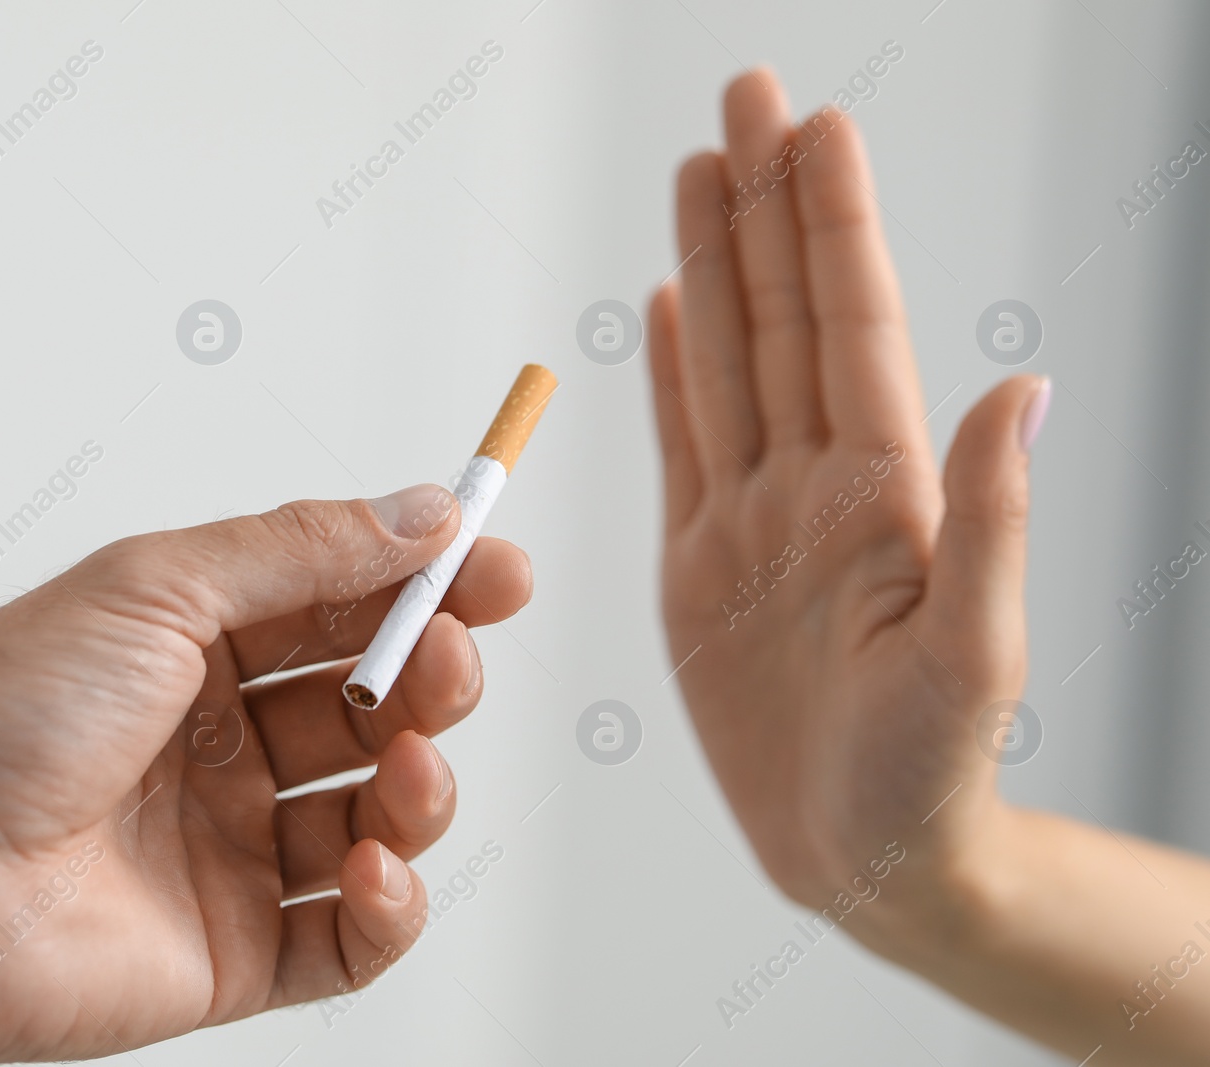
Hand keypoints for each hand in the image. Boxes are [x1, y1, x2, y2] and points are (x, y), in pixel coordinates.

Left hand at [0, 484, 531, 1065]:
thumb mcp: (158, 585)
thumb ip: (303, 551)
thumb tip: (425, 514)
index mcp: (198, 648)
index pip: (343, 607)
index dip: (428, 585)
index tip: (498, 567)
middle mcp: (222, 745)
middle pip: (373, 706)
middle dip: (430, 677)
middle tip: (451, 654)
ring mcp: (232, 848)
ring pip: (379, 815)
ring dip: (422, 784)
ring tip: (408, 763)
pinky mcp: (238, 948)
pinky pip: (351, 936)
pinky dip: (390, 905)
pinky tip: (376, 868)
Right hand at [648, 69, 1047, 921]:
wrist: (868, 860)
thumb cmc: (929, 778)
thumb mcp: (976, 659)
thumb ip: (991, 523)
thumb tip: (1022, 387)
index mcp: (879, 495)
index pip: (848, 328)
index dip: (829, 225)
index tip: (813, 129)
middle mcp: (814, 486)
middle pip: (781, 316)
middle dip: (763, 205)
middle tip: (745, 101)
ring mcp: (753, 520)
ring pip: (726, 361)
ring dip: (713, 264)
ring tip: (698, 174)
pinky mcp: (700, 564)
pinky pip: (683, 446)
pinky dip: (674, 372)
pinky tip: (673, 308)